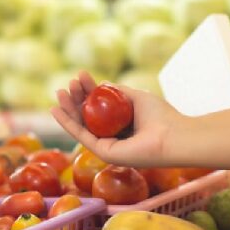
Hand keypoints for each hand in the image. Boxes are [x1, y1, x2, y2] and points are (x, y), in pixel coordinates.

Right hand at [50, 71, 184, 167]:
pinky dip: (67, 123)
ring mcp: (108, 147)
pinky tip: (56, 110)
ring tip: (59, 92)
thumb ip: (119, 92)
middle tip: (69, 83)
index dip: (88, 92)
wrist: (173, 136)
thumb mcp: (137, 97)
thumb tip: (103, 83)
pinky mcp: (104, 153)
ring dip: (68, 109)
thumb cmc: (162, 117)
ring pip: (81, 126)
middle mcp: (113, 138)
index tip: (80, 77)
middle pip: (87, 117)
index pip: (99, 109)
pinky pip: (81, 136)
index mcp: (122, 126)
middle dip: (76, 100)